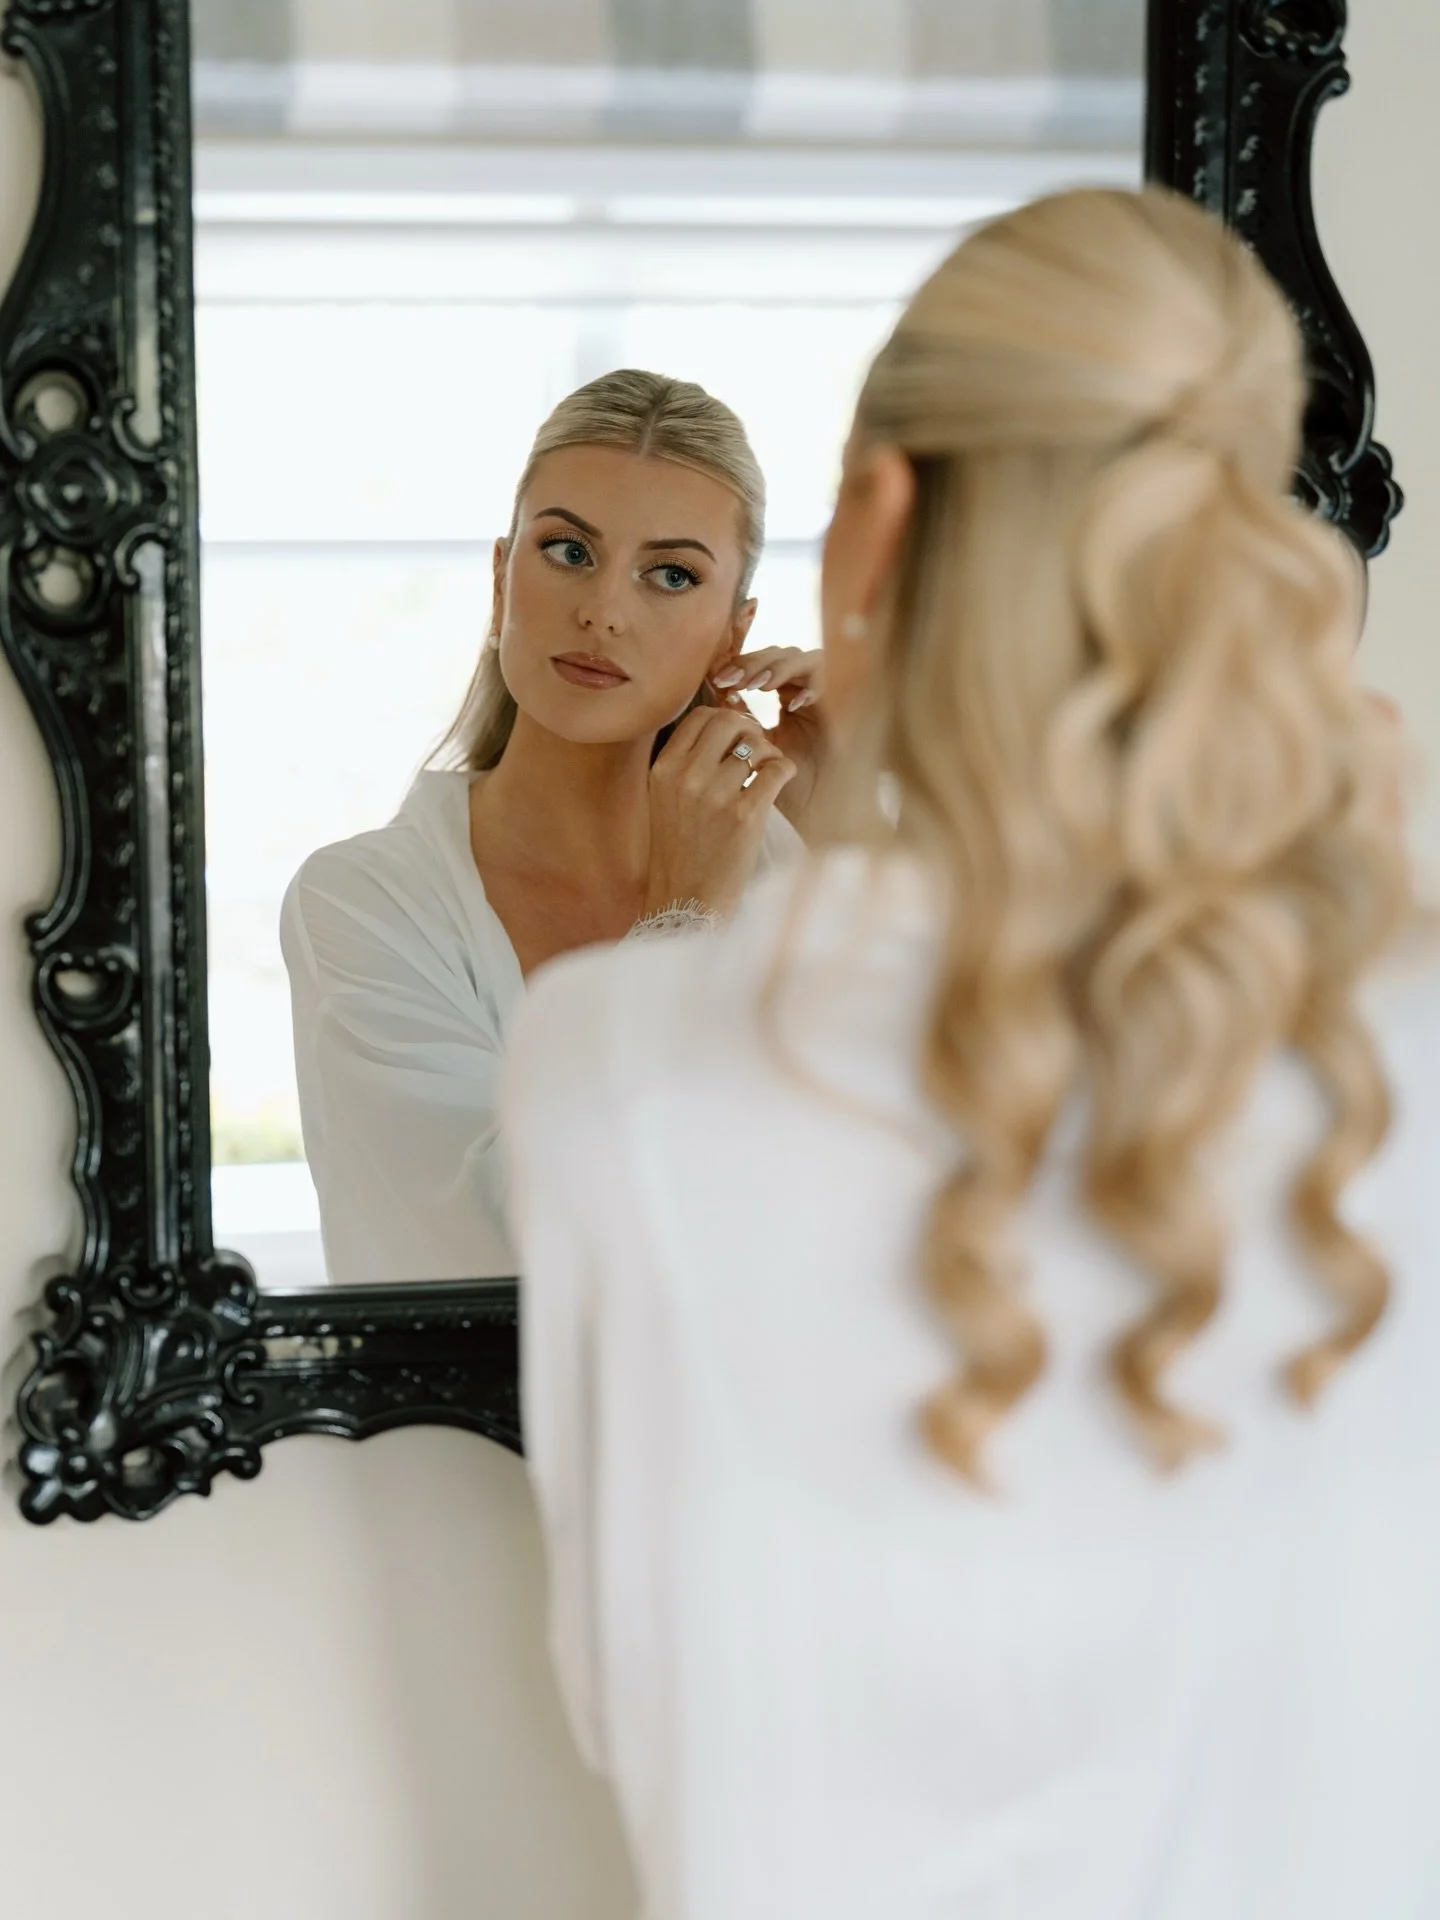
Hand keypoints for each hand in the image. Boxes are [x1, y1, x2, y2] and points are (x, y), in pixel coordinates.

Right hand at [645, 707, 795, 919]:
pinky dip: (784, 770)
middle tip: (757, 751)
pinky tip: (781, 780)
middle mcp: (686, 777)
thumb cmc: (681, 853)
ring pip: (757, 746)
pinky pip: (776, 769)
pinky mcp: (744, 816)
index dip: (726, 720)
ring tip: (768, 773)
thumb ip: (687, 765)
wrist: (686, 902)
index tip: (737, 737)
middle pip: (729, 722)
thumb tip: (727, 728)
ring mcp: (715, 795)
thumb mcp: (666, 801)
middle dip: (750, 731)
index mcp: (664, 769)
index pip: (701, 716)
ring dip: (770, 755)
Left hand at [709, 647, 826, 828]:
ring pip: (803, 658)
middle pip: (777, 653)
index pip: (757, 664)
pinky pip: (832, 681)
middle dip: (752, 662)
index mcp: (779, 698)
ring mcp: (825, 697)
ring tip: (754, 686)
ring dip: (777, 667)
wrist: (815, 817)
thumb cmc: (778, 792)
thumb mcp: (749, 754)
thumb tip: (705, 702)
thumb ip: (733, 728)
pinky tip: (790, 707)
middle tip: (729, 678)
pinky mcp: (846, 708)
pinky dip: (812, 687)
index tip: (716, 681)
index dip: (737, 666)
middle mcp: (802, 692)